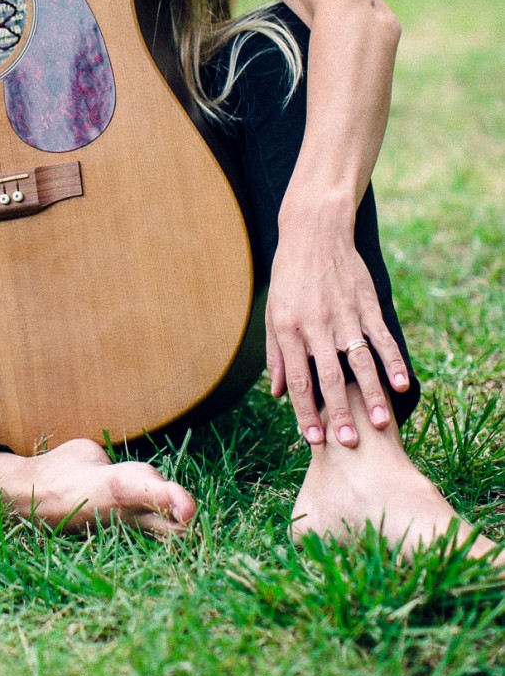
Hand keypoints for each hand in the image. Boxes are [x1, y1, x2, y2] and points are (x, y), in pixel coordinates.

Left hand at [266, 202, 409, 447]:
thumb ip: (276, 354)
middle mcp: (316, 324)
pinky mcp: (366, 304)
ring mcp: (344, 314)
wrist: (314, 231)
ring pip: (359, 361)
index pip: (298, 379)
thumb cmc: (289, 276)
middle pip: (328, 376)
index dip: (305, 411)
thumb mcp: (273, 312)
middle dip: (338, 412)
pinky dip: (393, 361)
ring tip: (378, 423)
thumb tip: (278, 394)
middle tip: (348, 444)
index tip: (314, 439)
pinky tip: (402, 383)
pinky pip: (382, 337)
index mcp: (289, 328)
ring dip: (369, 394)